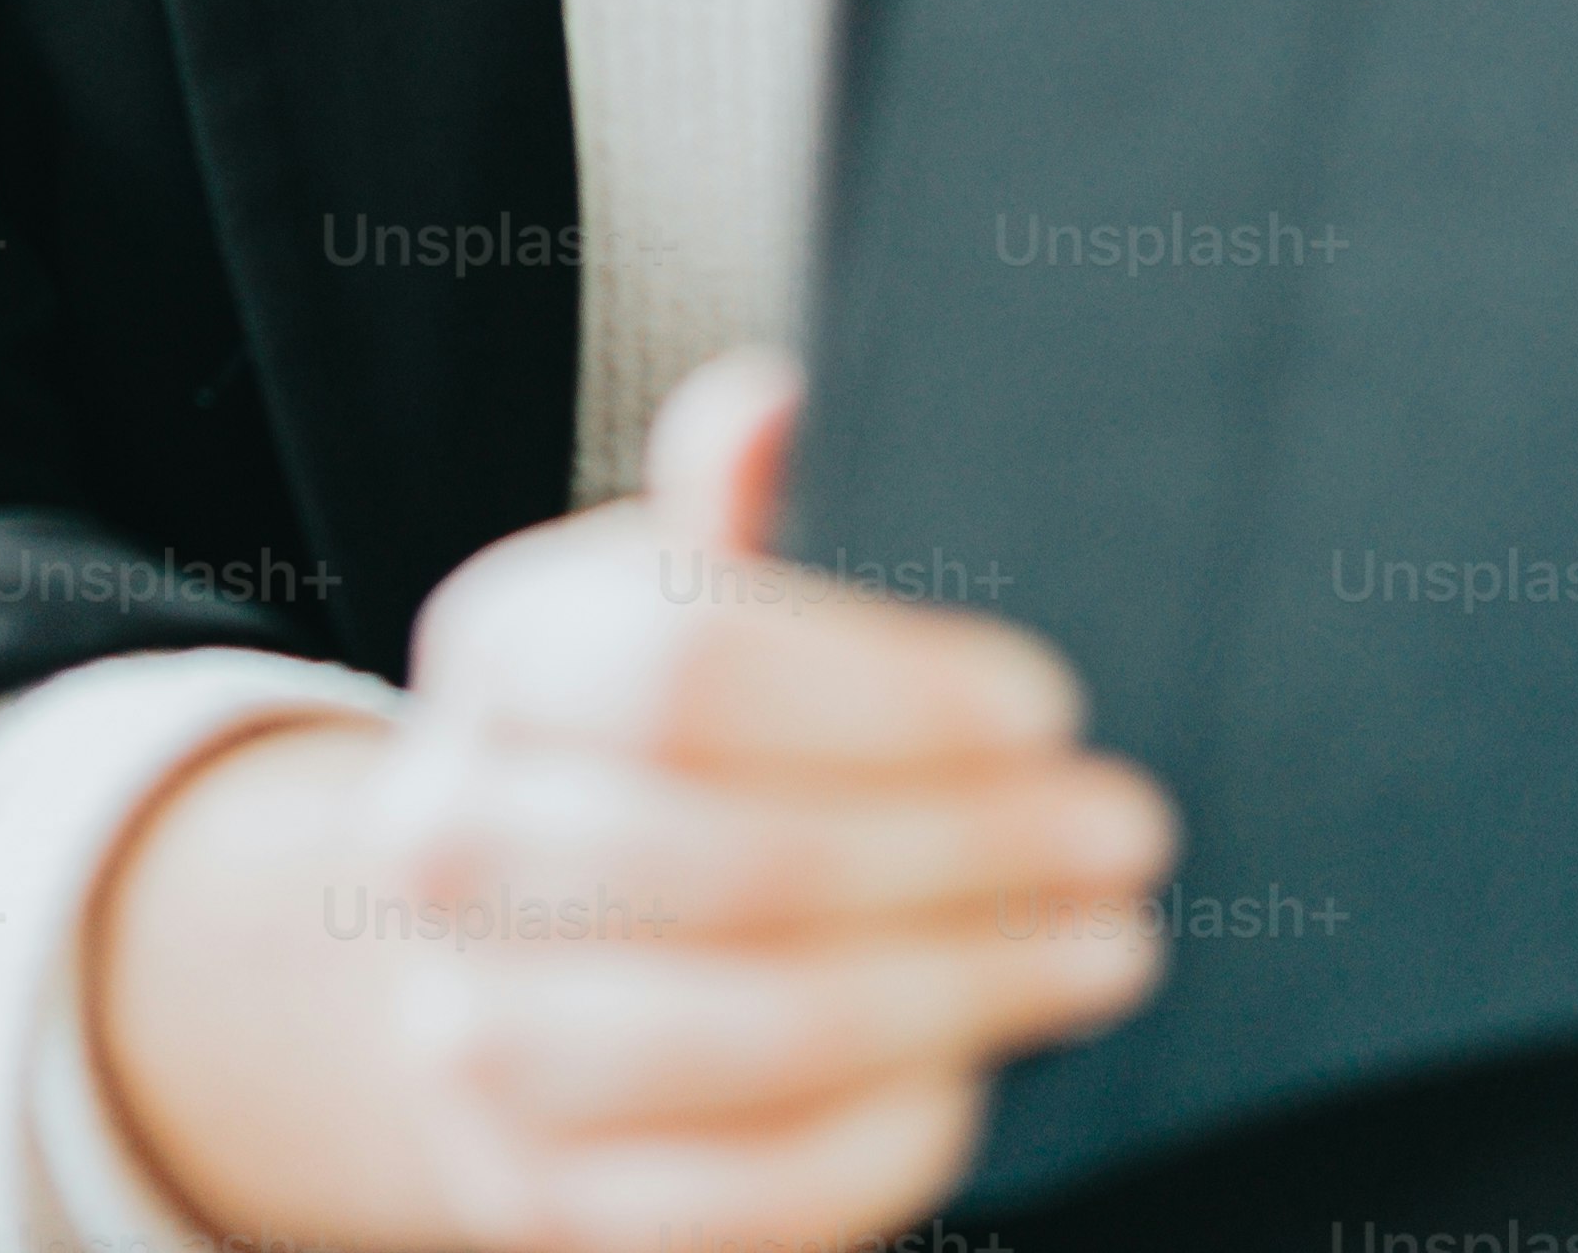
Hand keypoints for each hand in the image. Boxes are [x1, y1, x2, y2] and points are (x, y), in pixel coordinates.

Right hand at [85, 345, 1175, 1252]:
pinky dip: (887, 1141)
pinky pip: (738, 1201)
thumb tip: (782, 404)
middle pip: (739, 861)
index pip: (689, 672)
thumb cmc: (655, 747)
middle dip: (974, 848)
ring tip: (1103, 947)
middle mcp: (449, 848)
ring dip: (964, 991)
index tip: (1049, 704)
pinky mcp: (544, 1199)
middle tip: (1127, 833)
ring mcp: (479, 1040)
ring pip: (748, 1036)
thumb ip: (742, 511)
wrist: (507, 955)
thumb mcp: (689, 592)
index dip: (894, 696)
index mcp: (499, 657)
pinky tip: (983, 1072)